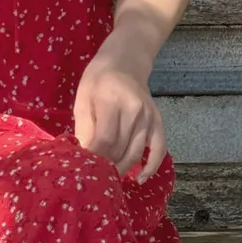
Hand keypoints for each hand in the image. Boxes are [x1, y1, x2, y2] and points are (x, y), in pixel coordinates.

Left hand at [73, 45, 166, 181]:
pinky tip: (141, 178)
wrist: (125, 63)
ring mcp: (149, 117)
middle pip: (120, 149)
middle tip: (94, 177)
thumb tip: (83, 157)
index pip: (105, 139)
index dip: (94, 158)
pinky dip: (151, 166)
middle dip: (106, 166)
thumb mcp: (83, 100)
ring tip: (110, 180)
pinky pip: (159, 149)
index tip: (84, 168)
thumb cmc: (98, 81)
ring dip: (123, 170)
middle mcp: (135, 110)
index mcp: (112, 101)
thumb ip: (83, 128)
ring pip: (136, 153)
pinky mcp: (157, 122)